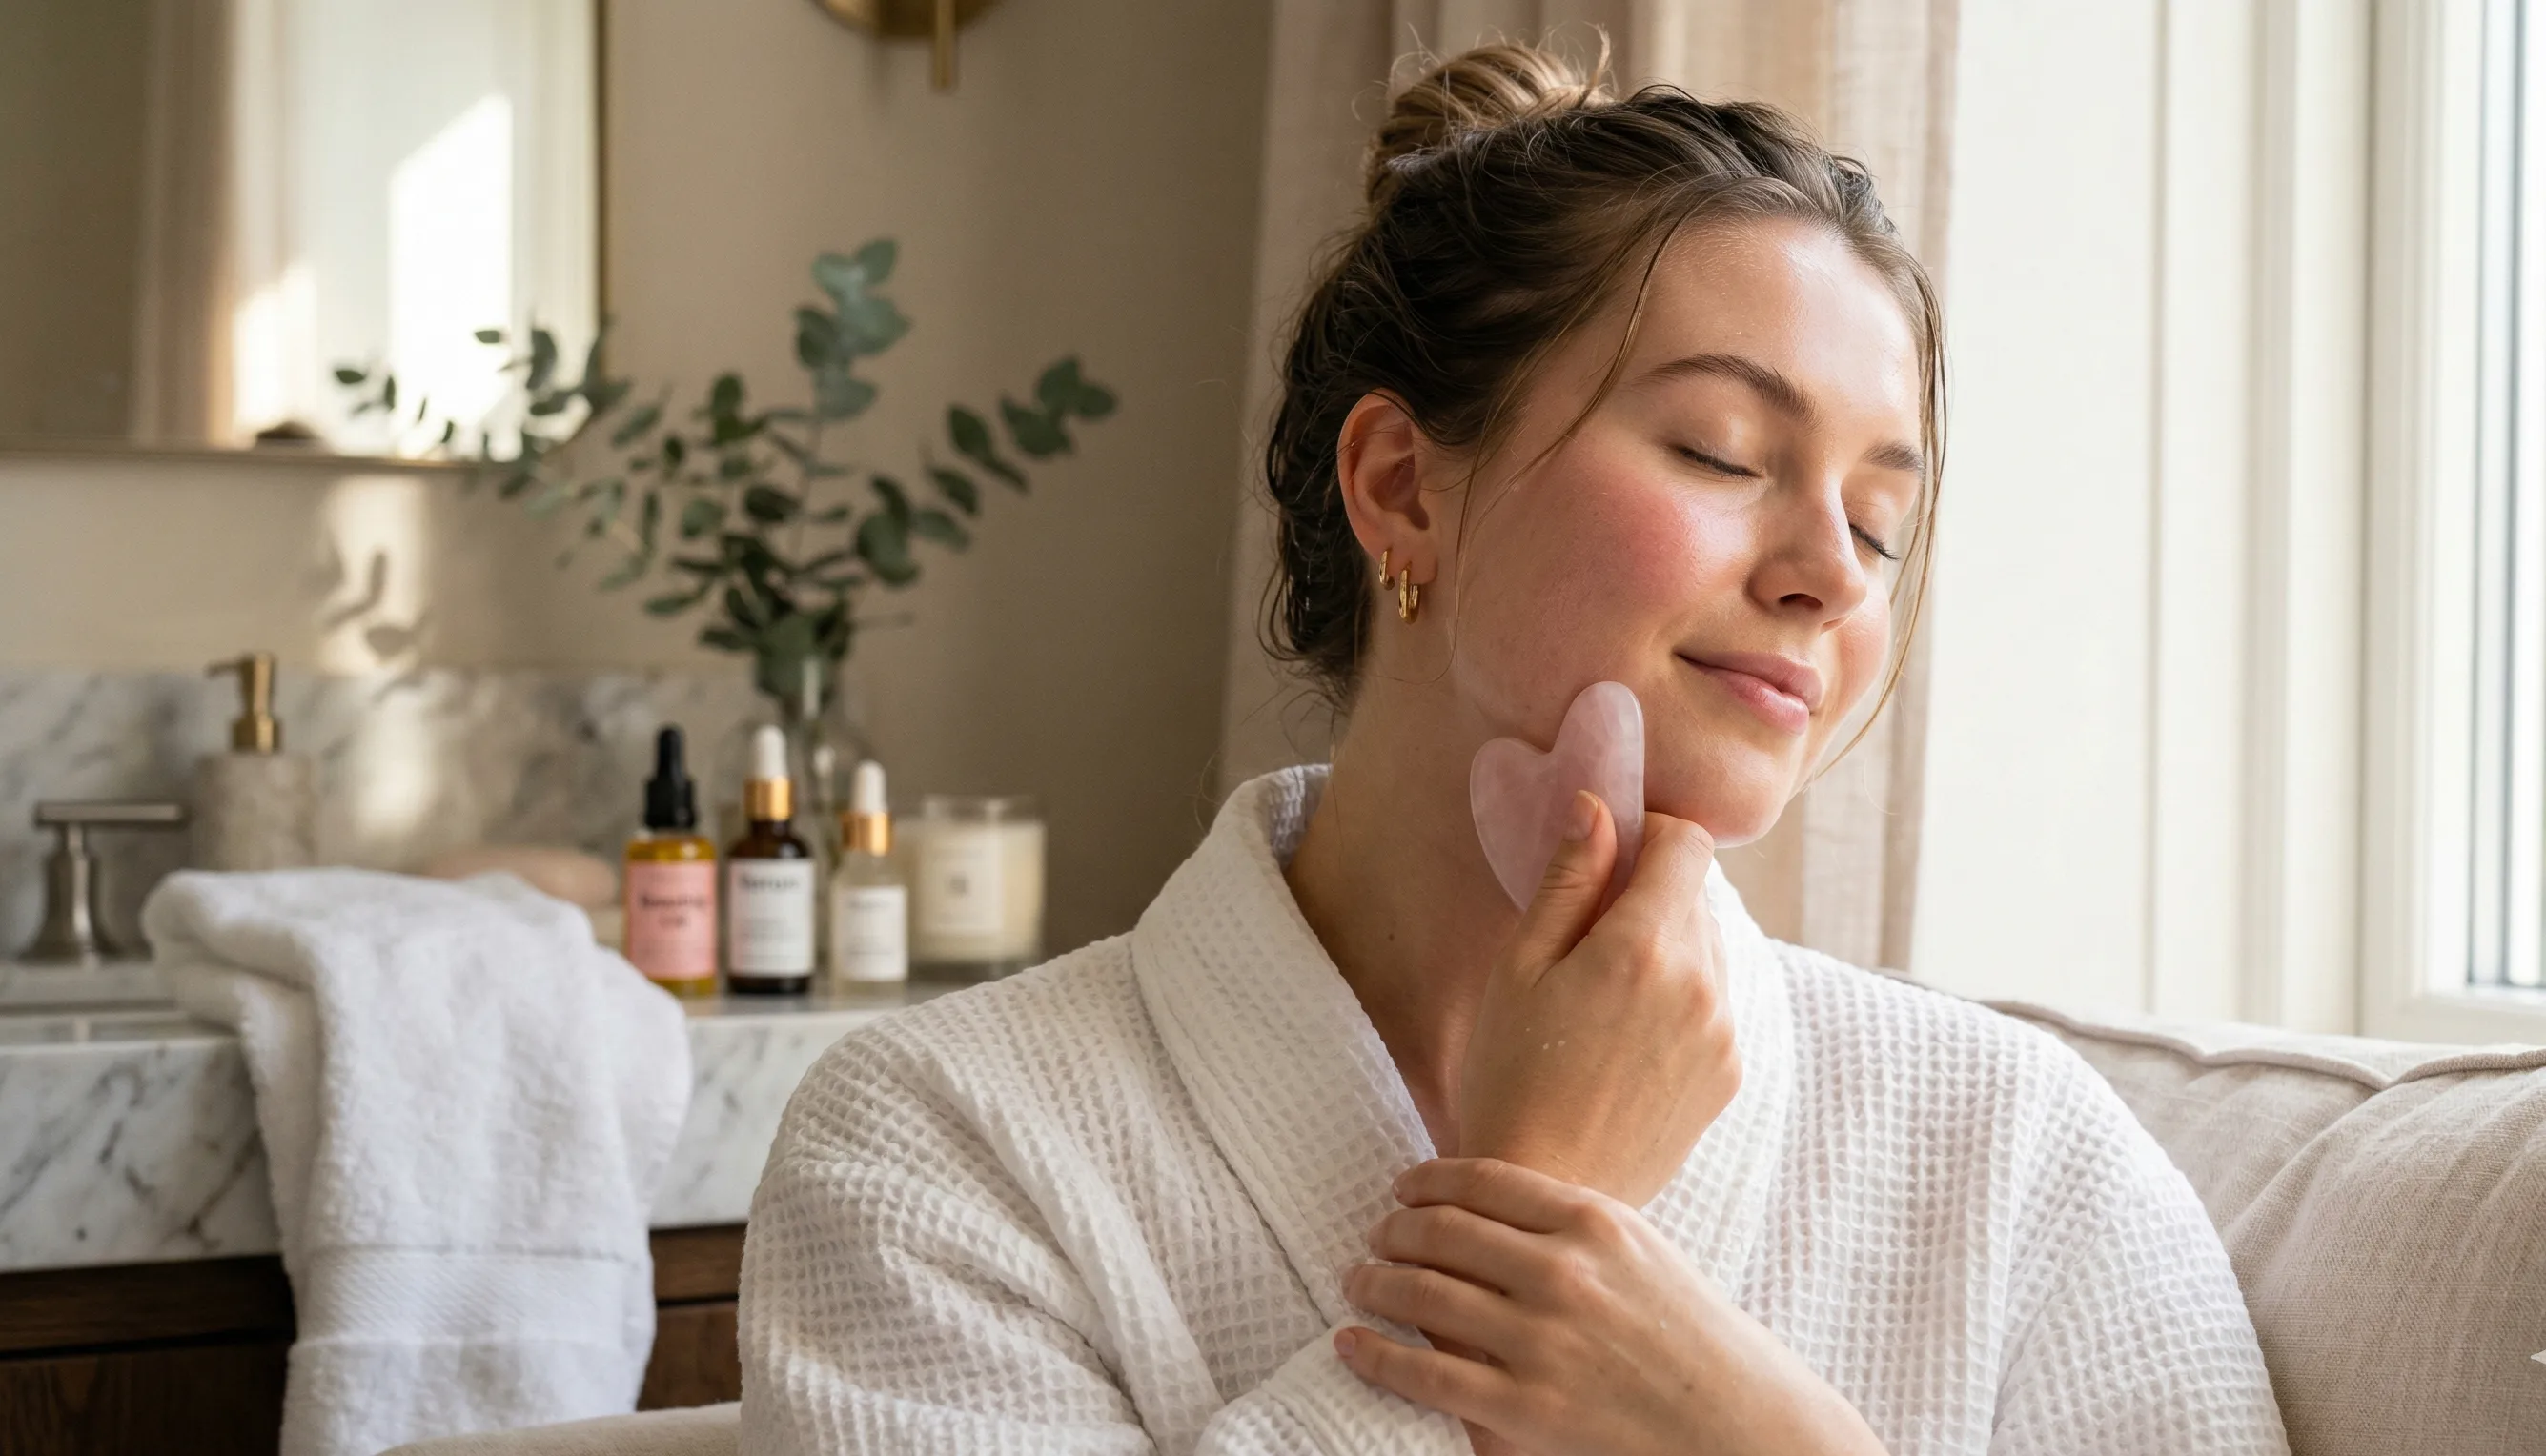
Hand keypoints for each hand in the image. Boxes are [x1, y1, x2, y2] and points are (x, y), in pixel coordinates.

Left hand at [1337, 1158, 1886, 1455]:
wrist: (1740, 1425)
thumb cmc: (1693, 1338)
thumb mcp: (1643, 1252)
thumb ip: (1572, 1226)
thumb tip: (1486, 1206)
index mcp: (1594, 1221)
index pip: (1479, 1180)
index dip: (1424, 1181)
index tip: (1403, 1189)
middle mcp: (1563, 1272)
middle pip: (1440, 1230)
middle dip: (1391, 1230)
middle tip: (1374, 1237)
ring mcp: (1541, 1341)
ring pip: (1422, 1293)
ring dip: (1374, 1283)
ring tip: (1359, 1283)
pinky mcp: (1525, 1408)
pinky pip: (1424, 1371)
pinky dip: (1374, 1353)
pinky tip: (1351, 1344)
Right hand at [1456, 791, 1736, 1206]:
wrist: (1546, 1189)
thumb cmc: (1511, 1076)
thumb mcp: (1520, 968)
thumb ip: (1568, 880)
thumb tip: (1599, 806)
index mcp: (1644, 947)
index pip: (1688, 842)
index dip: (1650, 833)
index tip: (1609, 857)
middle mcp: (1702, 984)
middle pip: (1696, 896)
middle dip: (1648, 897)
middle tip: (1583, 943)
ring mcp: (1723, 1033)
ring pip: (1706, 950)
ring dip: (1665, 950)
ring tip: (1600, 1004)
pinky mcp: (1728, 1073)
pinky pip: (1712, 1004)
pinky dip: (1678, 1001)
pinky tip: (1622, 1044)